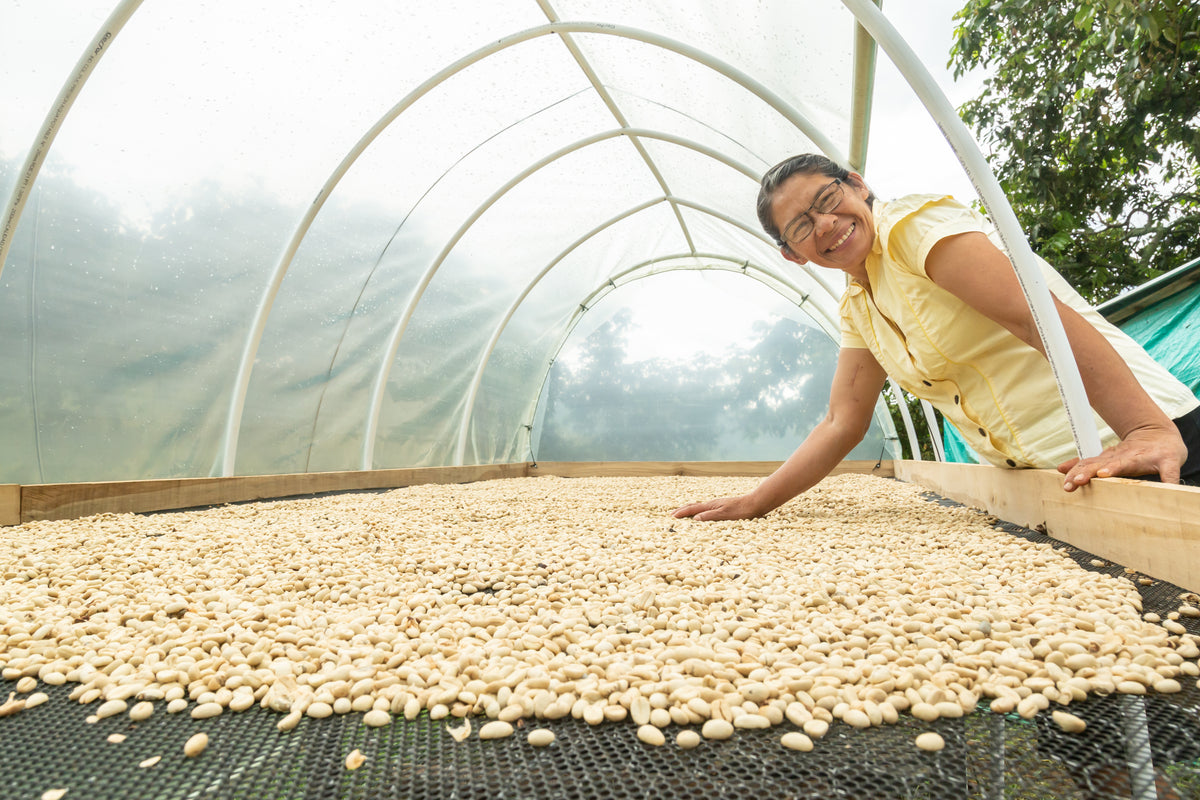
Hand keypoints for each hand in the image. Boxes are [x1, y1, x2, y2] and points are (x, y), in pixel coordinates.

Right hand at [671, 494, 765, 520]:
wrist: (755, 504)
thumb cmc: (741, 510)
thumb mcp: (725, 515)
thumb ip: (710, 516)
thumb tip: (695, 518)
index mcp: (711, 505)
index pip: (693, 509)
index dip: (682, 513)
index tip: (672, 516)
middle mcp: (713, 504)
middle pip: (694, 506)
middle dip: (682, 510)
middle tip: (672, 514)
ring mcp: (717, 505)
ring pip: (699, 507)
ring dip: (689, 510)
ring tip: (683, 513)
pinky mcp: (722, 508)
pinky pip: (706, 510)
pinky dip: (698, 512)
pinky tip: (701, 515)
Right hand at [1057, 424, 1187, 489]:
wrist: (1155, 433)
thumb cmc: (1165, 451)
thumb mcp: (1172, 463)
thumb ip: (1171, 477)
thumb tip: (1176, 492)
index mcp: (1134, 458)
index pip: (1121, 464)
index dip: (1111, 469)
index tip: (1101, 474)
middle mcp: (1118, 457)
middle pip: (1099, 464)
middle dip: (1085, 473)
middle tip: (1075, 482)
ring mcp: (1108, 458)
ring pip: (1089, 464)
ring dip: (1076, 473)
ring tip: (1066, 483)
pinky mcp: (1102, 460)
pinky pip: (1085, 462)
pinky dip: (1073, 466)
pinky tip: (1061, 470)